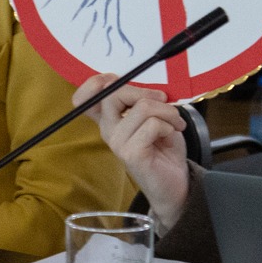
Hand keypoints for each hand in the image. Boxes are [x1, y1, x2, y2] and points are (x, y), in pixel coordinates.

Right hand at [76, 73, 189, 230]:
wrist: (176, 182)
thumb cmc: (165, 147)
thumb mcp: (154, 116)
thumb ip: (143, 100)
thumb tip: (148, 86)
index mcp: (110, 119)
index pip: (84, 98)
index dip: (95, 83)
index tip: (117, 80)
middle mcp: (108, 130)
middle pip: (112, 94)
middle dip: (143, 91)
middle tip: (163, 100)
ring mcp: (117, 143)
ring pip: (142, 108)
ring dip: (167, 111)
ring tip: (175, 122)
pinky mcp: (131, 154)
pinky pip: (153, 125)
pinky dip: (169, 125)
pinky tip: (171, 134)